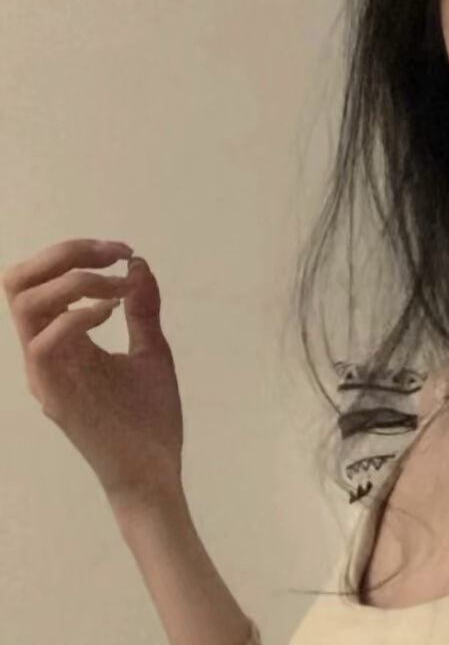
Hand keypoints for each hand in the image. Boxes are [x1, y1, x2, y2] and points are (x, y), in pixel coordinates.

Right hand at [4, 238, 183, 507]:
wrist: (154, 470)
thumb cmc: (149, 416)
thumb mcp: (151, 350)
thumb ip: (142, 310)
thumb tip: (137, 265)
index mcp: (61, 342)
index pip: (37, 281)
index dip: (74, 253)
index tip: (123, 252)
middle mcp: (44, 354)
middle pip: (17, 282)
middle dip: (65, 253)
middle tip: (114, 255)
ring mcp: (46, 375)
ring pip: (25, 305)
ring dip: (75, 282)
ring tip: (118, 290)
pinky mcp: (56, 397)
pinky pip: (43, 346)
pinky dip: (77, 317)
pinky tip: (112, 314)